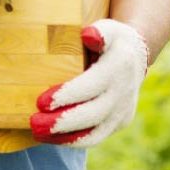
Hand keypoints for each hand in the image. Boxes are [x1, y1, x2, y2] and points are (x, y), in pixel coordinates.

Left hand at [30, 19, 147, 147]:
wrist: (136, 56)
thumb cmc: (113, 39)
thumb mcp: (109, 28)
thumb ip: (100, 32)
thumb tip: (88, 35)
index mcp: (118, 68)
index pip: (90, 87)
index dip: (66, 96)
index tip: (40, 102)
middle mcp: (122, 93)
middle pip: (91, 114)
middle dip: (61, 122)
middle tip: (34, 123)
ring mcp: (122, 111)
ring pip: (94, 133)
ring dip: (64, 136)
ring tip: (37, 133)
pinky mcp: (118, 123)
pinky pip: (96, 137)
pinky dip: (73, 141)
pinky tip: (52, 139)